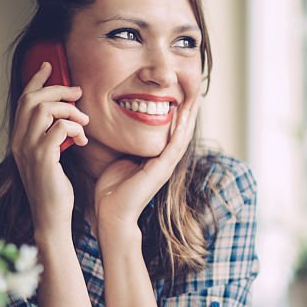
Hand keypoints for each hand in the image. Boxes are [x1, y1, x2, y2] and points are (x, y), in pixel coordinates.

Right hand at [11, 62, 89, 233]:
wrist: (51, 217)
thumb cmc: (55, 189)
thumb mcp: (51, 157)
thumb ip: (53, 136)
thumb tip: (67, 116)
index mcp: (20, 139)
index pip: (24, 100)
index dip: (36, 80)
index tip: (49, 67)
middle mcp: (20, 141)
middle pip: (33, 99)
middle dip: (57, 90)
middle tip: (77, 94)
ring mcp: (29, 149)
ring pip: (45, 109)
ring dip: (70, 110)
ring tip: (84, 124)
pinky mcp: (44, 158)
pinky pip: (60, 128)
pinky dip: (75, 128)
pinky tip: (83, 139)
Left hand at [94, 90, 201, 230]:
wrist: (112, 213)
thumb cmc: (112, 190)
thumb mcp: (121, 161)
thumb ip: (127, 148)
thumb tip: (120, 132)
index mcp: (156, 160)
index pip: (171, 134)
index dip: (177, 116)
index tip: (179, 97)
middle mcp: (164, 163)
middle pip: (181, 133)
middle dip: (188, 114)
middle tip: (194, 94)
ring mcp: (165, 167)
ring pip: (182, 138)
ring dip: (189, 119)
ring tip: (194, 100)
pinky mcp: (161, 170)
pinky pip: (174, 147)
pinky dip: (180, 132)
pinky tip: (183, 117)